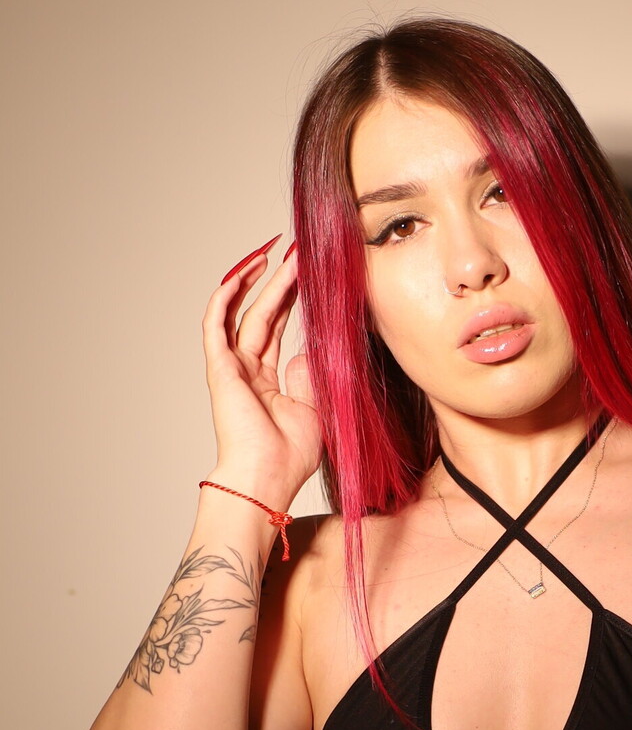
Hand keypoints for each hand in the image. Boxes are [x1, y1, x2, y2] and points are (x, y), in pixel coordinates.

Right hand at [201, 237, 322, 502]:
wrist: (267, 478)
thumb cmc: (290, 456)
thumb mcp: (315, 409)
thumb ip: (310, 378)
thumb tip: (306, 354)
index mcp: (267, 381)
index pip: (277, 329)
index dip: (291, 299)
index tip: (309, 273)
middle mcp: (247, 371)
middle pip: (263, 314)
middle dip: (281, 282)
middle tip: (299, 251)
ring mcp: (231, 368)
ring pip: (244, 312)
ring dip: (258, 280)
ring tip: (277, 252)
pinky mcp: (220, 368)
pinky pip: (217, 322)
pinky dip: (228, 294)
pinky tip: (246, 271)